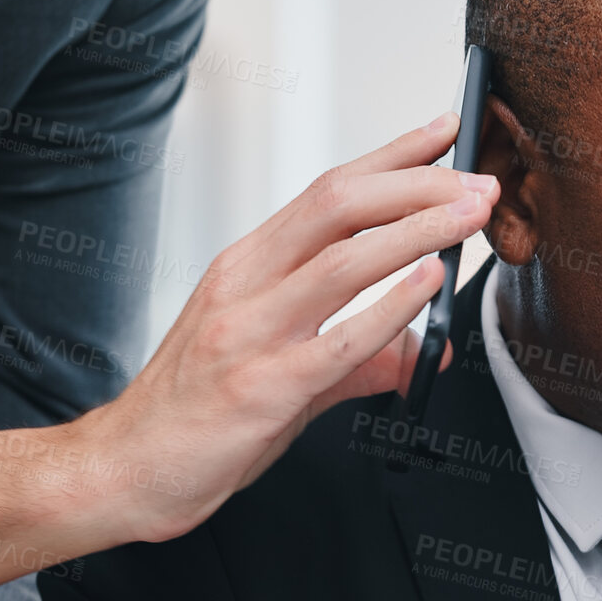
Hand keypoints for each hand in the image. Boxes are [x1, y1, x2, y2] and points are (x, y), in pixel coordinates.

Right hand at [0, 112, 497, 600]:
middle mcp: (246, 284)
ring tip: (470, 216)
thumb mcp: (282, 370)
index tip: (443, 130)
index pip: (329, 191)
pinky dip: (390, 306)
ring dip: (416, 230)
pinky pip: (338, 340)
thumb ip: (360, 357)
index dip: (392, 156)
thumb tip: (427, 351)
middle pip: (338, 204)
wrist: (124, 470)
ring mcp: (250, 332)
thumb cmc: (193, 414)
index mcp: (248, 266)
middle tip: (477, 180)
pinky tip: (429, 284)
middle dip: (416, 183)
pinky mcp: (261, 387)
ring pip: (343, 259)